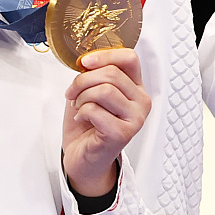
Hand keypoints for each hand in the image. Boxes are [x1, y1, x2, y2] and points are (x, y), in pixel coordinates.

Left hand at [61, 48, 151, 196]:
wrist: (82, 158)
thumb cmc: (87, 125)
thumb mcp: (91, 92)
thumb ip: (95, 74)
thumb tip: (87, 60)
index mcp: (136, 88)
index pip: (130, 58)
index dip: (105, 55)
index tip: (85, 62)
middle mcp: (141, 102)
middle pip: (112, 73)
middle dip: (83, 80)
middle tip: (72, 93)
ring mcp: (135, 119)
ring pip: (104, 90)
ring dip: (82, 97)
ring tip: (79, 107)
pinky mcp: (123, 133)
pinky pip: (95, 110)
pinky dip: (81, 112)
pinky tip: (82, 119)